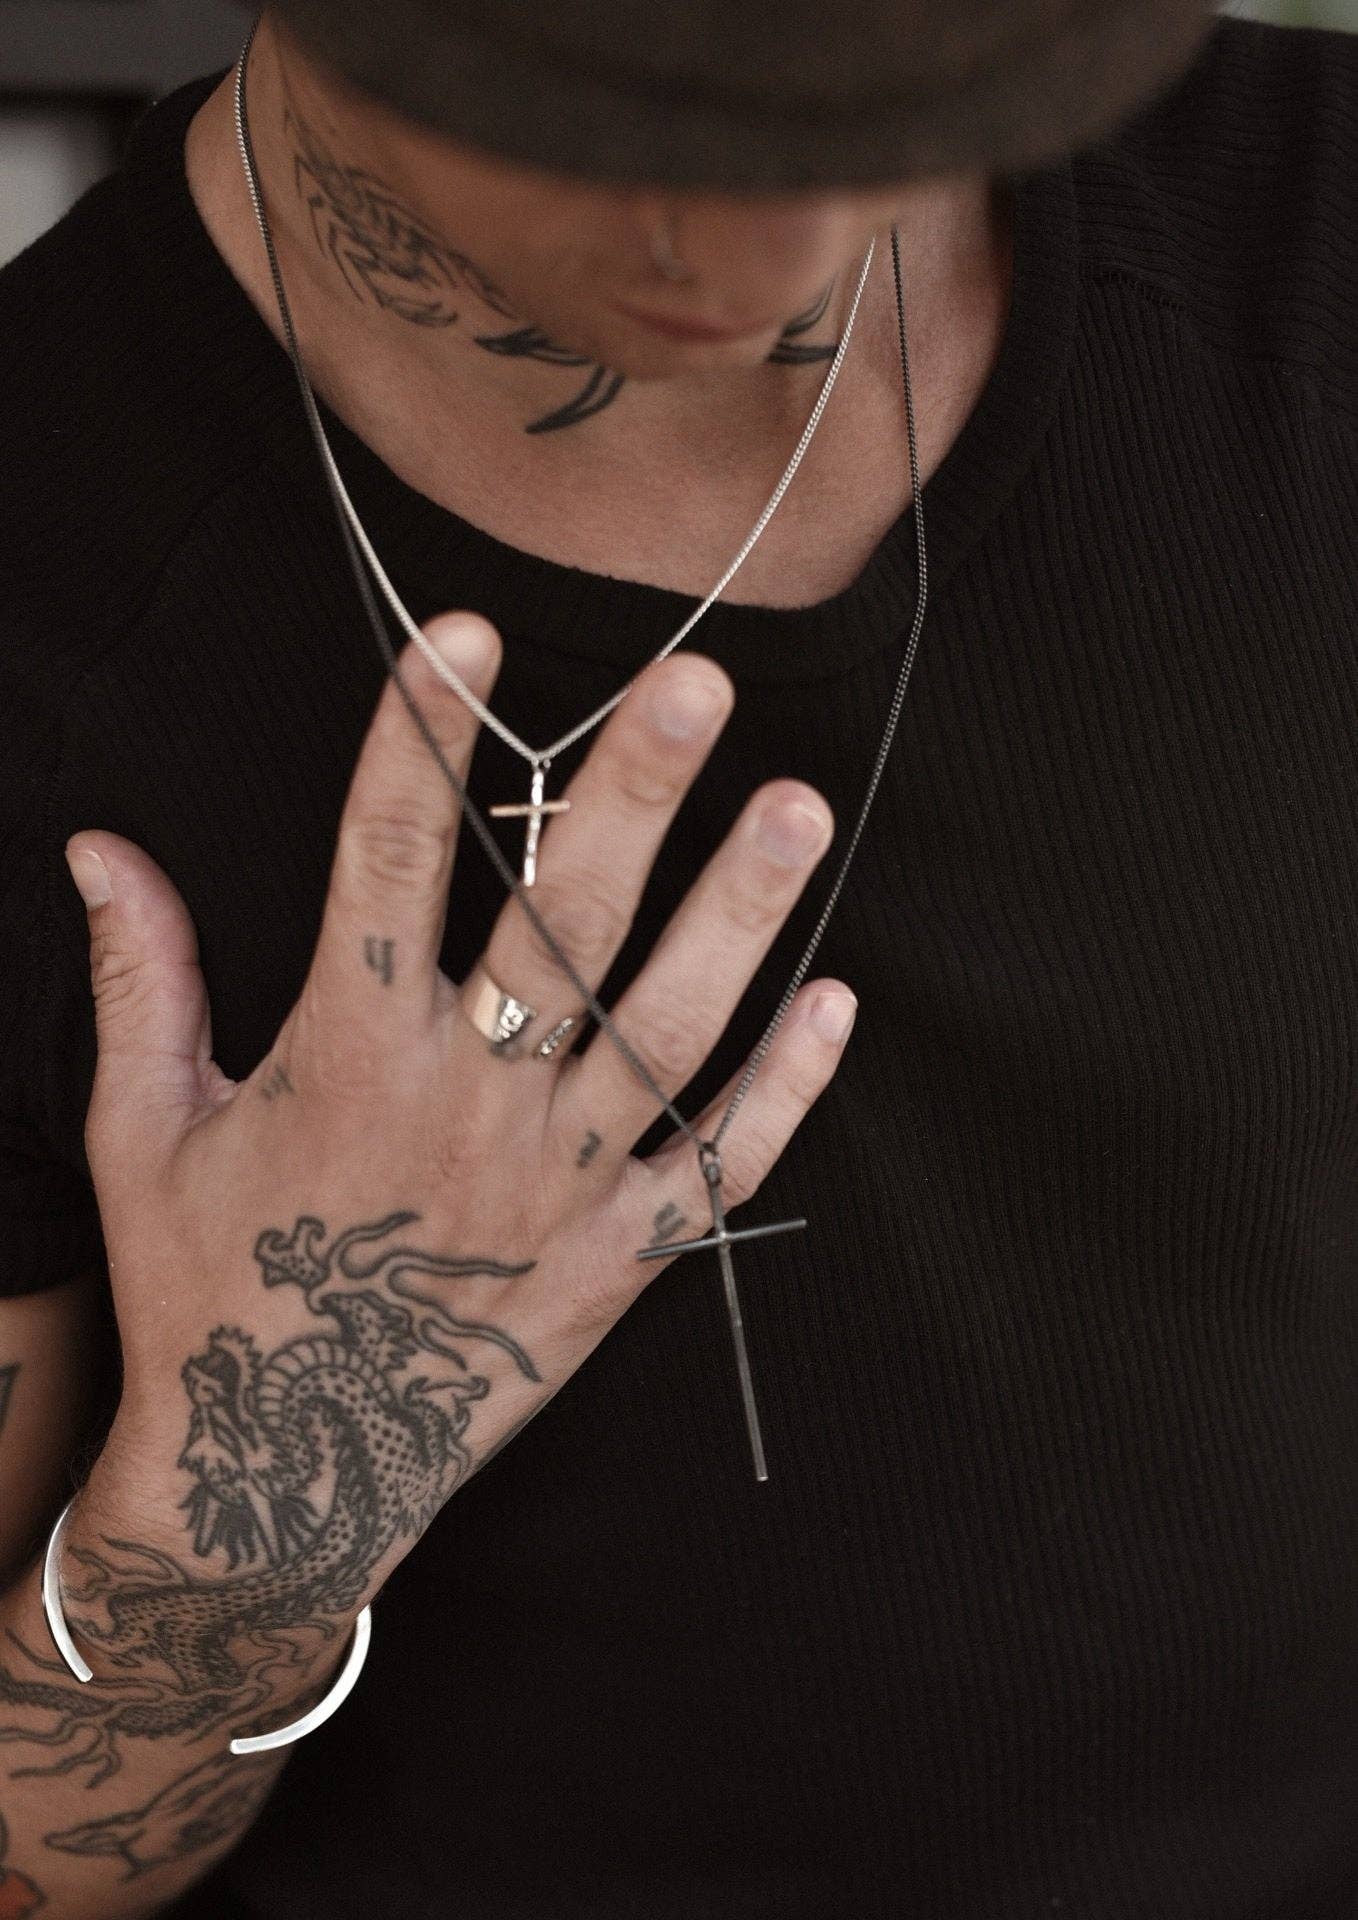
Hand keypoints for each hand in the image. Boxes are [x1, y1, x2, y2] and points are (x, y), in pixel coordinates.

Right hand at [63, 612, 854, 1636]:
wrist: (278, 1482)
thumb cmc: (207, 1292)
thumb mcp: (144, 1135)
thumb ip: (141, 982)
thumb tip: (101, 847)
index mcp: (347, 1060)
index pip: (384, 866)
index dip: (420, 743)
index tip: (468, 631)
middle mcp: (466, 1109)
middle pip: (558, 929)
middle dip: (627, 796)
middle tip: (698, 683)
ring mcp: (557, 1189)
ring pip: (663, 1033)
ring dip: (737, 919)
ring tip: (801, 808)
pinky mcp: (618, 1265)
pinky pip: (715, 1168)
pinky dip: (783, 1091)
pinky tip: (839, 1002)